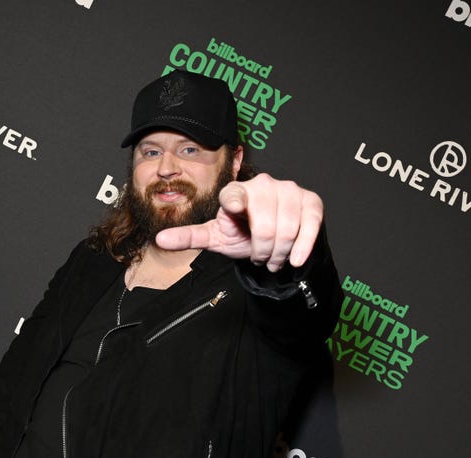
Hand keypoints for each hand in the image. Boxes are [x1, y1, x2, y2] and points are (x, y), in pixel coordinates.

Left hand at [154, 173, 322, 271]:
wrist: (273, 238)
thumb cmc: (242, 233)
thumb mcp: (215, 237)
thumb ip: (189, 237)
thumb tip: (160, 240)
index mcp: (236, 191)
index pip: (233, 196)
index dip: (235, 205)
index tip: (235, 211)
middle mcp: (264, 185)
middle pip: (265, 225)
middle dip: (262, 250)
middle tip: (260, 256)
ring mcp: (289, 191)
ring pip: (287, 229)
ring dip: (279, 253)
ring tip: (274, 257)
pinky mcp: (311, 201)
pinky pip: (310, 225)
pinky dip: (302, 247)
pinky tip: (294, 258)